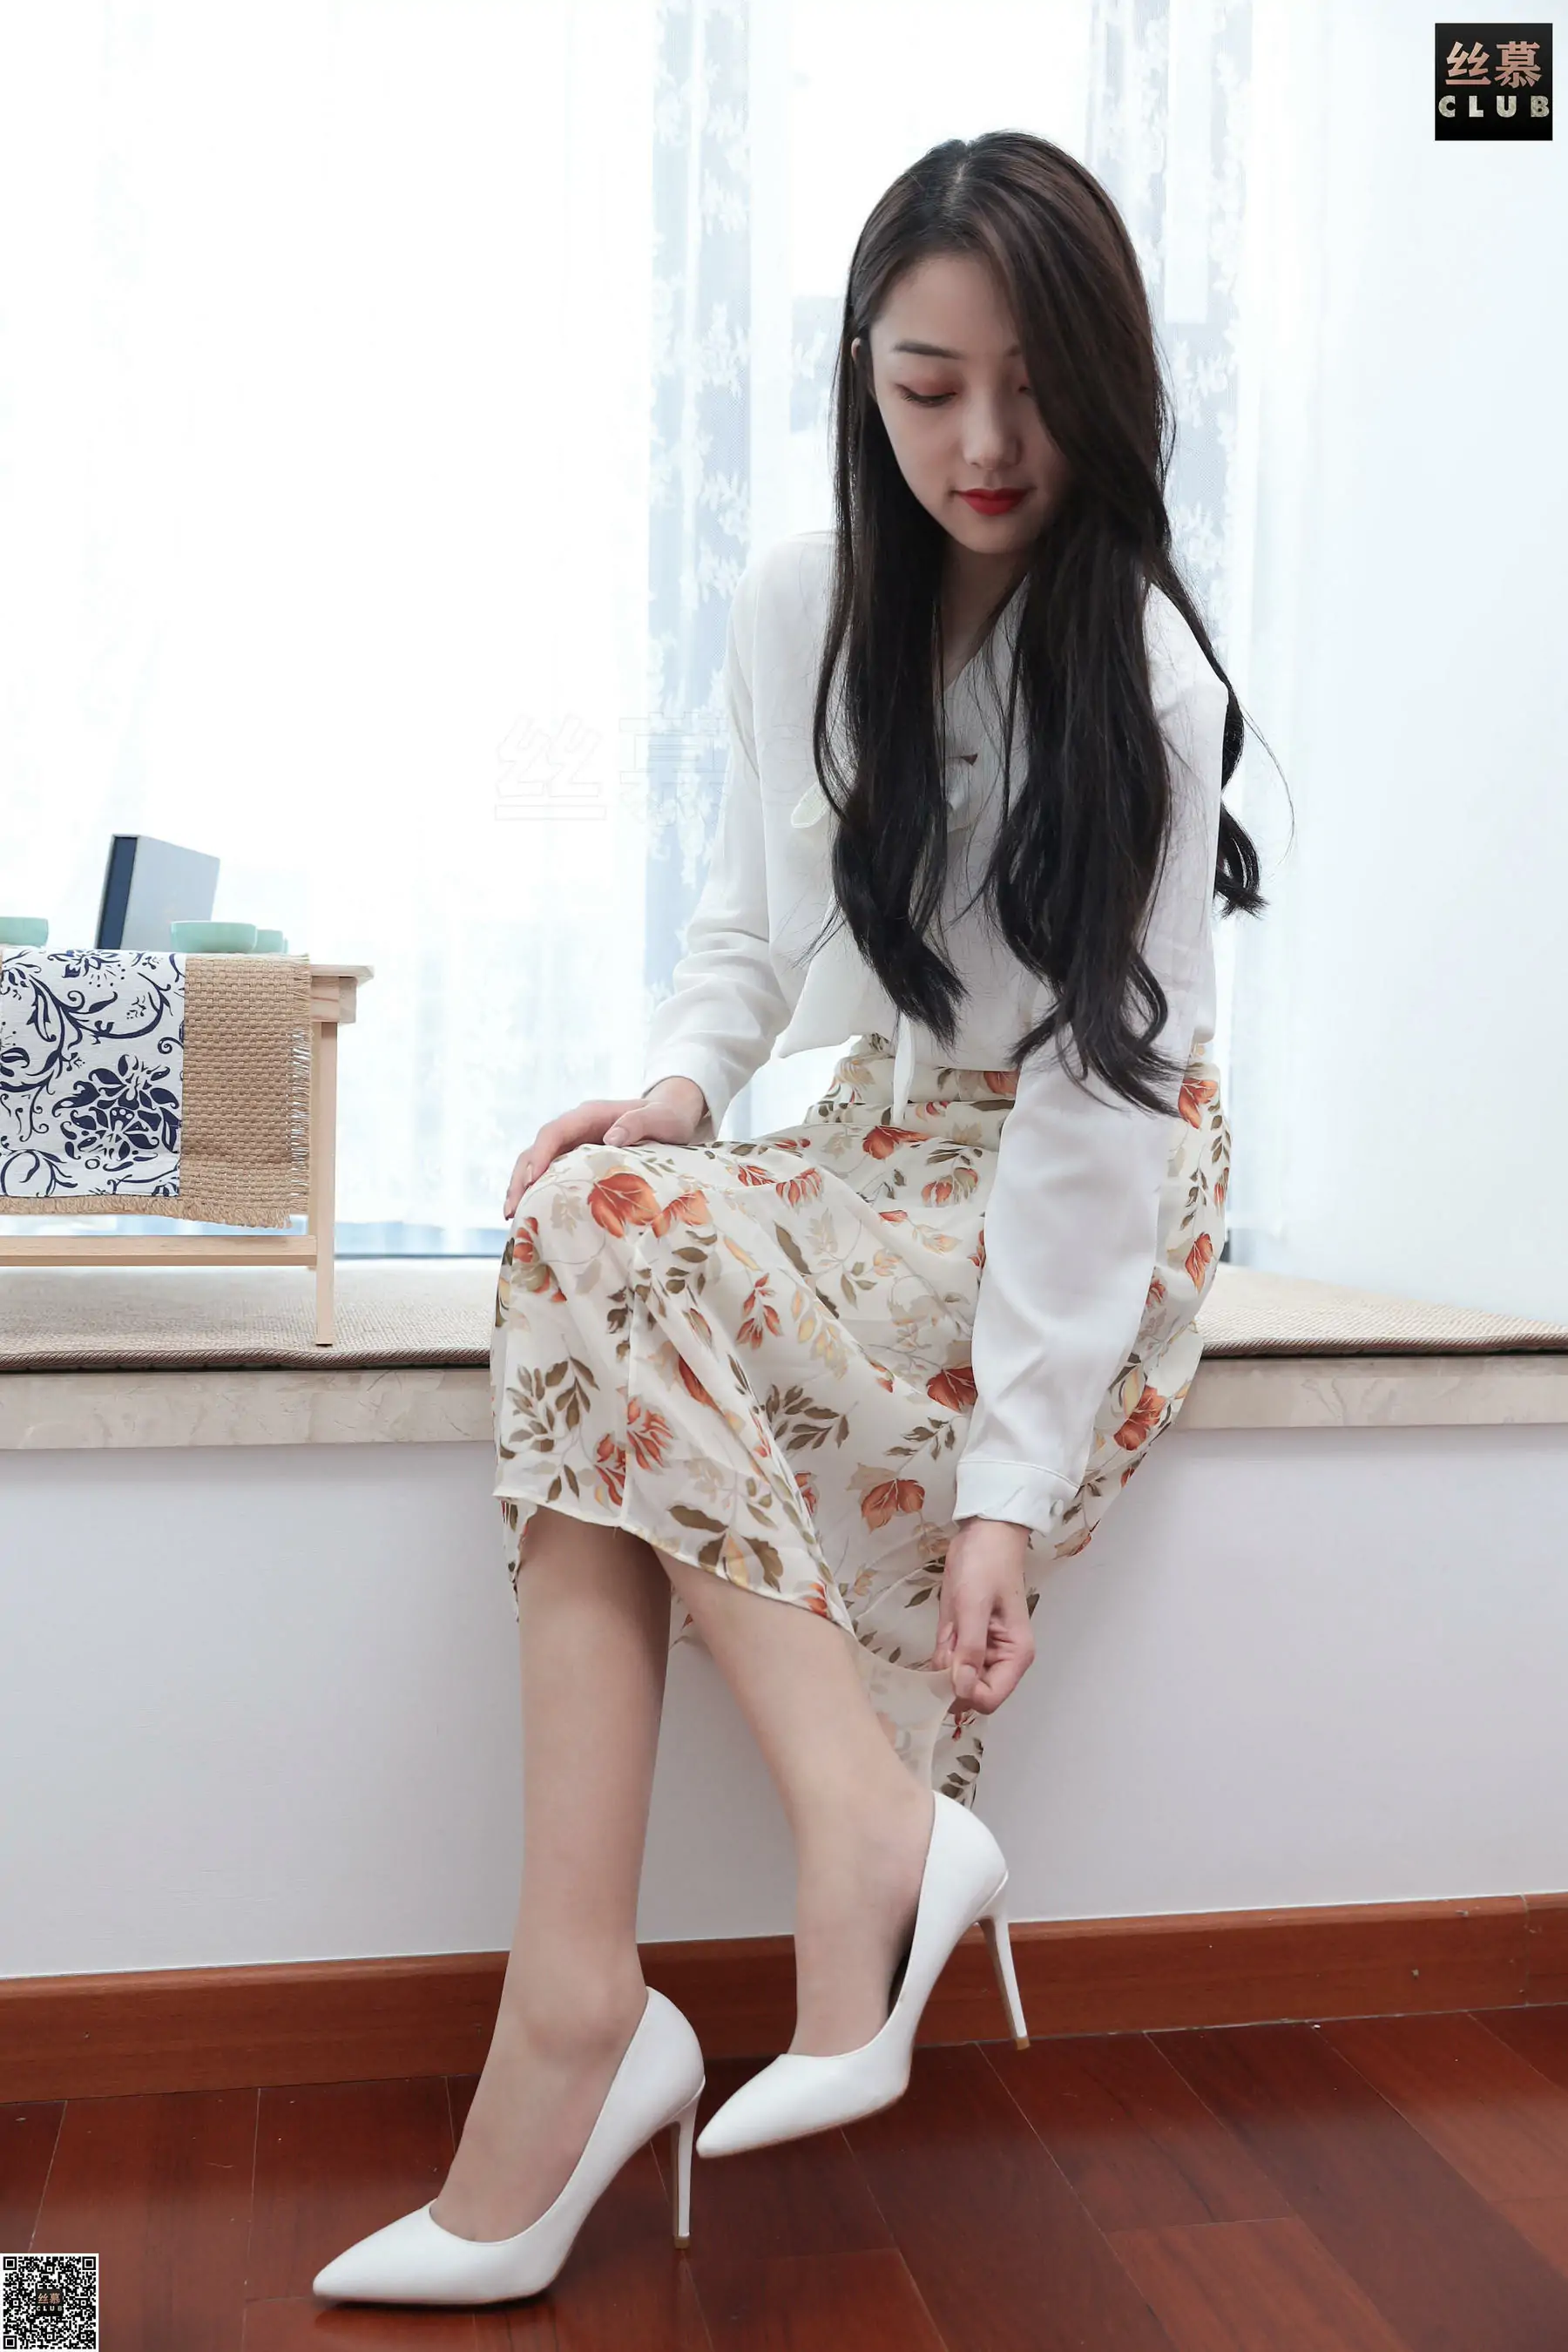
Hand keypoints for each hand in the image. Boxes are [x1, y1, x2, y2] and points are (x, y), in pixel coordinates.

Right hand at [502, 1077, 709, 1219]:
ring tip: (512, 1217)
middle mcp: (575, 1129)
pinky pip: (552, 1175)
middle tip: (511, 1209)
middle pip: (537, 1150)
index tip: (532, 1179)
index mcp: (589, 1115)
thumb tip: (610, 1138)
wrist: (672, 1116)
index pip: (554, 1132)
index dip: (540, 1155)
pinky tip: (533, 1215)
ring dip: (523, 1188)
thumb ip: (637, 1124)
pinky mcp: (578, 1161)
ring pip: (538, 1164)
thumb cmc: (667, 1117)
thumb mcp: (659, 1118)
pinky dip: (539, 1192)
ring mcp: (574, 1145)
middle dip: (520, 1178)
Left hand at [930, 1517, 1035, 1725]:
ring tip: (951, 1627)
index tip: (947, 1667)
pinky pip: (949, 1659)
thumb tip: (961, 1691)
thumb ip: (969, 1649)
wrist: (984, 1533)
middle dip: (952, 1674)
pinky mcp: (967, 1639)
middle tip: (948, 1639)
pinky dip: (941, 1649)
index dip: (965, 1693)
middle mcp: (1001, 1659)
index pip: (990, 1699)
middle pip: (972, 1692)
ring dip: (945, 1659)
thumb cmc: (985, 1564)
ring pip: (957, 1677)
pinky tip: (947, 1627)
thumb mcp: (974, 1604)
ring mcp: (983, 1650)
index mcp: (1015, 1655)